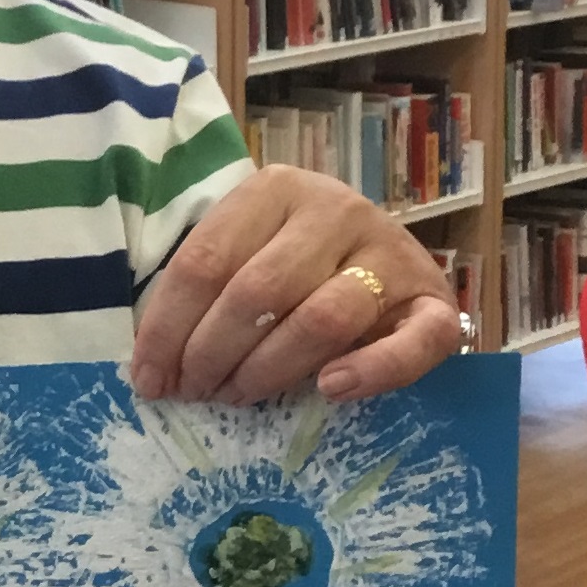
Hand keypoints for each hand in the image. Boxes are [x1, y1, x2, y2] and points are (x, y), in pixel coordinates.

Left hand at [130, 166, 460, 405]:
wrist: (388, 257)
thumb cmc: (294, 262)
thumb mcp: (244, 254)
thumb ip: (205, 294)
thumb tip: (152, 370)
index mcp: (275, 190)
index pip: (205, 262)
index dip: (168, 328)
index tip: (150, 380)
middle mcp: (336, 209)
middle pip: (257, 292)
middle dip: (212, 354)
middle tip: (196, 392)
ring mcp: (390, 252)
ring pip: (320, 319)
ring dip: (268, 370)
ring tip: (240, 396)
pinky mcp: (435, 300)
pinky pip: (412, 342)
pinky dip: (371, 371)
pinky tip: (330, 389)